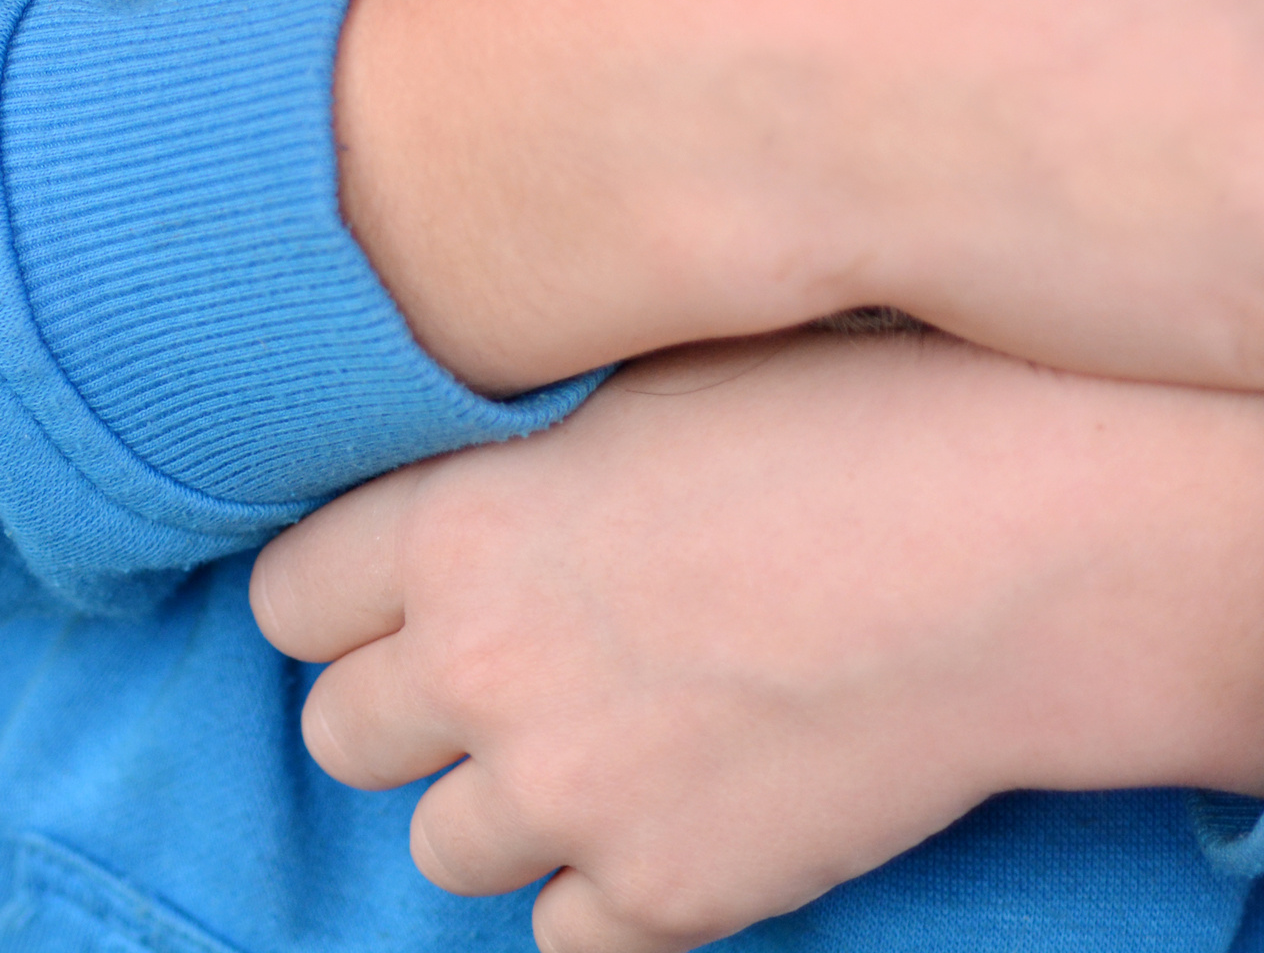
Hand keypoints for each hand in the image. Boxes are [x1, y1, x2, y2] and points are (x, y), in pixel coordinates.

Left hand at [248, 330, 1263, 952]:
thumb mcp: (619, 400)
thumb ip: (490, 474)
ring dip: (500, 809)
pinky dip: (604, 894)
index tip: (397, 599)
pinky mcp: (668, 892)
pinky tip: (673, 818)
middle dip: (403, 713)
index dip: (342, 603)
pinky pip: (561, 936)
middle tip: (500, 679)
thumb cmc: (834, 425)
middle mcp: (479, 668)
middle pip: (336, 733)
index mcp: (449, 527)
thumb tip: (424, 508)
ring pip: (438, 849)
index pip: (284, 602)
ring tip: (600, 746)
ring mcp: (568, 793)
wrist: (1015, 547)